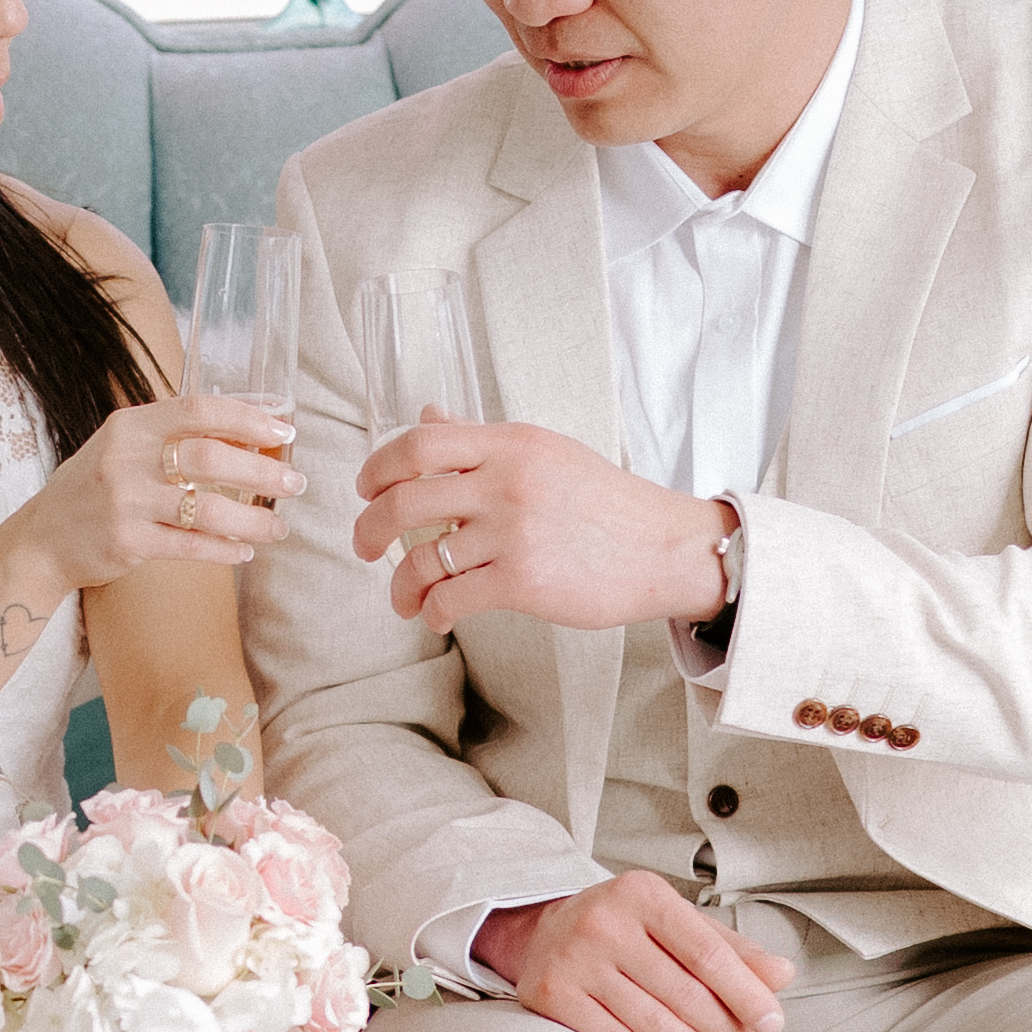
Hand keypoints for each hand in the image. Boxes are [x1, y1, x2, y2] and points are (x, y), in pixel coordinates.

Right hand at [16, 393, 292, 593]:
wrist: (42, 539)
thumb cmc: (96, 488)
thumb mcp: (125, 446)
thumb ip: (175, 435)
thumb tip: (249, 428)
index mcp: (131, 424)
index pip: (199, 409)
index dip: (248, 418)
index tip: (284, 430)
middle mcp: (126, 457)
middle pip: (209, 458)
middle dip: (261, 471)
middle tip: (295, 483)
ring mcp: (124, 501)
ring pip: (205, 509)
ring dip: (252, 520)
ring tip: (278, 528)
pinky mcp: (125, 542)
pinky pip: (188, 546)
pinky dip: (223, 550)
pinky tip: (244, 552)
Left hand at [354, 419, 729, 632]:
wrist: (666, 549)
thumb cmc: (606, 504)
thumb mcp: (545, 453)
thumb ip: (481, 440)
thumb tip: (427, 414)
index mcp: (512, 444)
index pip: (422, 442)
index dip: (379, 466)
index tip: (366, 489)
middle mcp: (508, 482)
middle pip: (406, 500)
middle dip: (370, 529)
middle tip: (364, 547)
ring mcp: (514, 532)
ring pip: (422, 559)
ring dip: (400, 585)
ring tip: (402, 598)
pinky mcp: (523, 581)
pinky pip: (451, 598)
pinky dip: (432, 612)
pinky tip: (436, 616)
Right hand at [475, 873, 791, 1031]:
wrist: (543, 932)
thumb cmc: (627, 929)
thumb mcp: (677, 924)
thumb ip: (730, 948)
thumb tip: (782, 975)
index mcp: (642, 894)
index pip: (707, 953)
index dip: (746, 993)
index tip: (772, 1021)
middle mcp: (603, 922)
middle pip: (684, 993)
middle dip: (726, 1028)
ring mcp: (574, 960)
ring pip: (653, 1025)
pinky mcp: (552, 996)